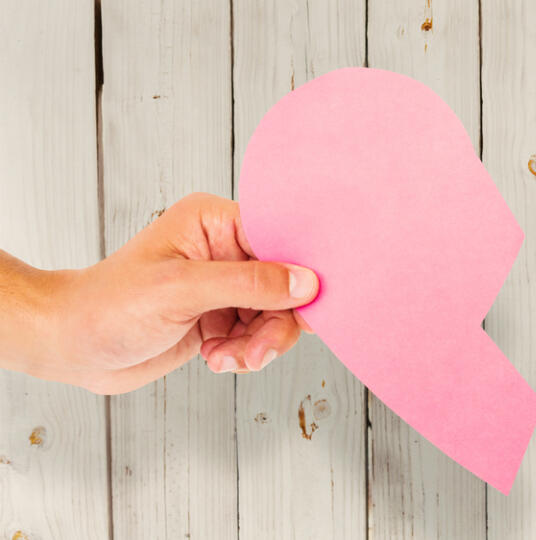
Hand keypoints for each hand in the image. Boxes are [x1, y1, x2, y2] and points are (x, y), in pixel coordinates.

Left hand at [1, 192, 318, 393]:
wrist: (71, 346)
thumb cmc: (107, 306)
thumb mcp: (181, 291)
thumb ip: (248, 284)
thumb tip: (305, 281)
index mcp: (215, 223)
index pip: (280, 238)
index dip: (300, 270)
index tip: (312, 303)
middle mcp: (225, 250)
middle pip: (285, 284)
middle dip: (275, 322)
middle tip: (258, 350)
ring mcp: (224, 286)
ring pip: (276, 315)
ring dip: (258, 344)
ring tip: (227, 358)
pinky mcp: (221, 317)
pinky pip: (258, 336)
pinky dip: (244, 354)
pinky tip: (216, 357)